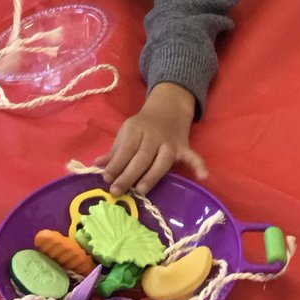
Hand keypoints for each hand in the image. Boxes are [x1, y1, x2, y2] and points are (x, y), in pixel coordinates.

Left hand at [94, 82, 207, 196]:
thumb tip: (96, 164)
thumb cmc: (141, 126)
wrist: (167, 109)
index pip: (125, 149)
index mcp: (136, 130)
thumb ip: (114, 151)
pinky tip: (203, 177)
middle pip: (141, 157)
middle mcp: (154, 136)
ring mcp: (171, 142)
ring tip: (140, 190)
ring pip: (162, 161)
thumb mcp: (125, 133)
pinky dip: (199, 166)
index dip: (116, 164)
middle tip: (117, 191)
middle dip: (128, 175)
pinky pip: (193, 157)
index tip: (106, 178)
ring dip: (151, 176)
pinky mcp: (184, 148)